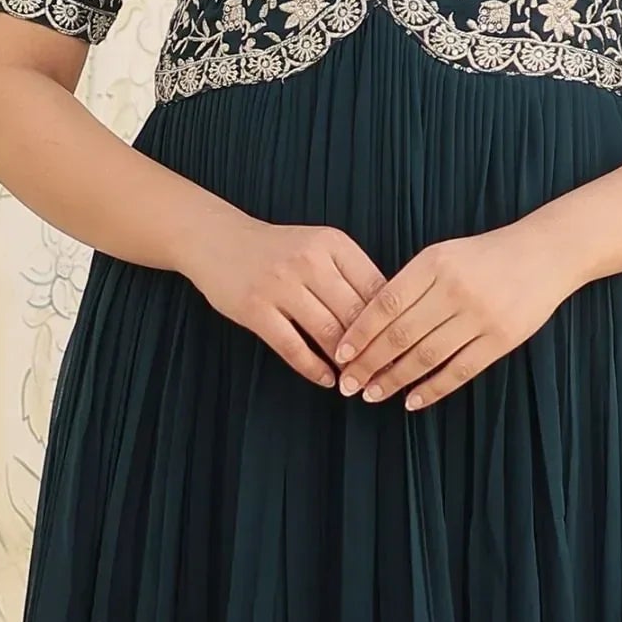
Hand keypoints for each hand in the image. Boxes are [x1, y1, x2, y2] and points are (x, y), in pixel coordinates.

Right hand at [183, 214, 387, 386]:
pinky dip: (314, 368)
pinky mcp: (255, 310)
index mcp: (333, 243)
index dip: (394, 322)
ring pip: (328, 333)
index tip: (405, 348)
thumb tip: (389, 317)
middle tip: (387, 374)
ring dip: (347, 364)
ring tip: (359, 382)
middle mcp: (309, 261)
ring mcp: (280, 285)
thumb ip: (350, 274)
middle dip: (375, 350)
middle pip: (356, 314)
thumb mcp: (319, 246)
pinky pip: (292, 347)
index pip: (377, 288)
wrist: (216, 240)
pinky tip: (327, 380)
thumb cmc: (277, 249)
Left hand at [333, 220, 578, 408]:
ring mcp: (479, 316)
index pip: (385, 304)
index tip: (341, 354)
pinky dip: (432, 389)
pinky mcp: (502, 339)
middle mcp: (454, 289)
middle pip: (400, 335)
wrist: (546, 253)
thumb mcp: (444, 254)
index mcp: (434, 264)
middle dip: (369, 363)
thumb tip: (370, 323)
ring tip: (373, 394)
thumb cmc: (487, 255)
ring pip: (426, 357)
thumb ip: (411, 283)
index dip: (360, 333)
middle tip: (348, 384)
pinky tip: (412, 401)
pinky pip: (460, 371)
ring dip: (395, 380)